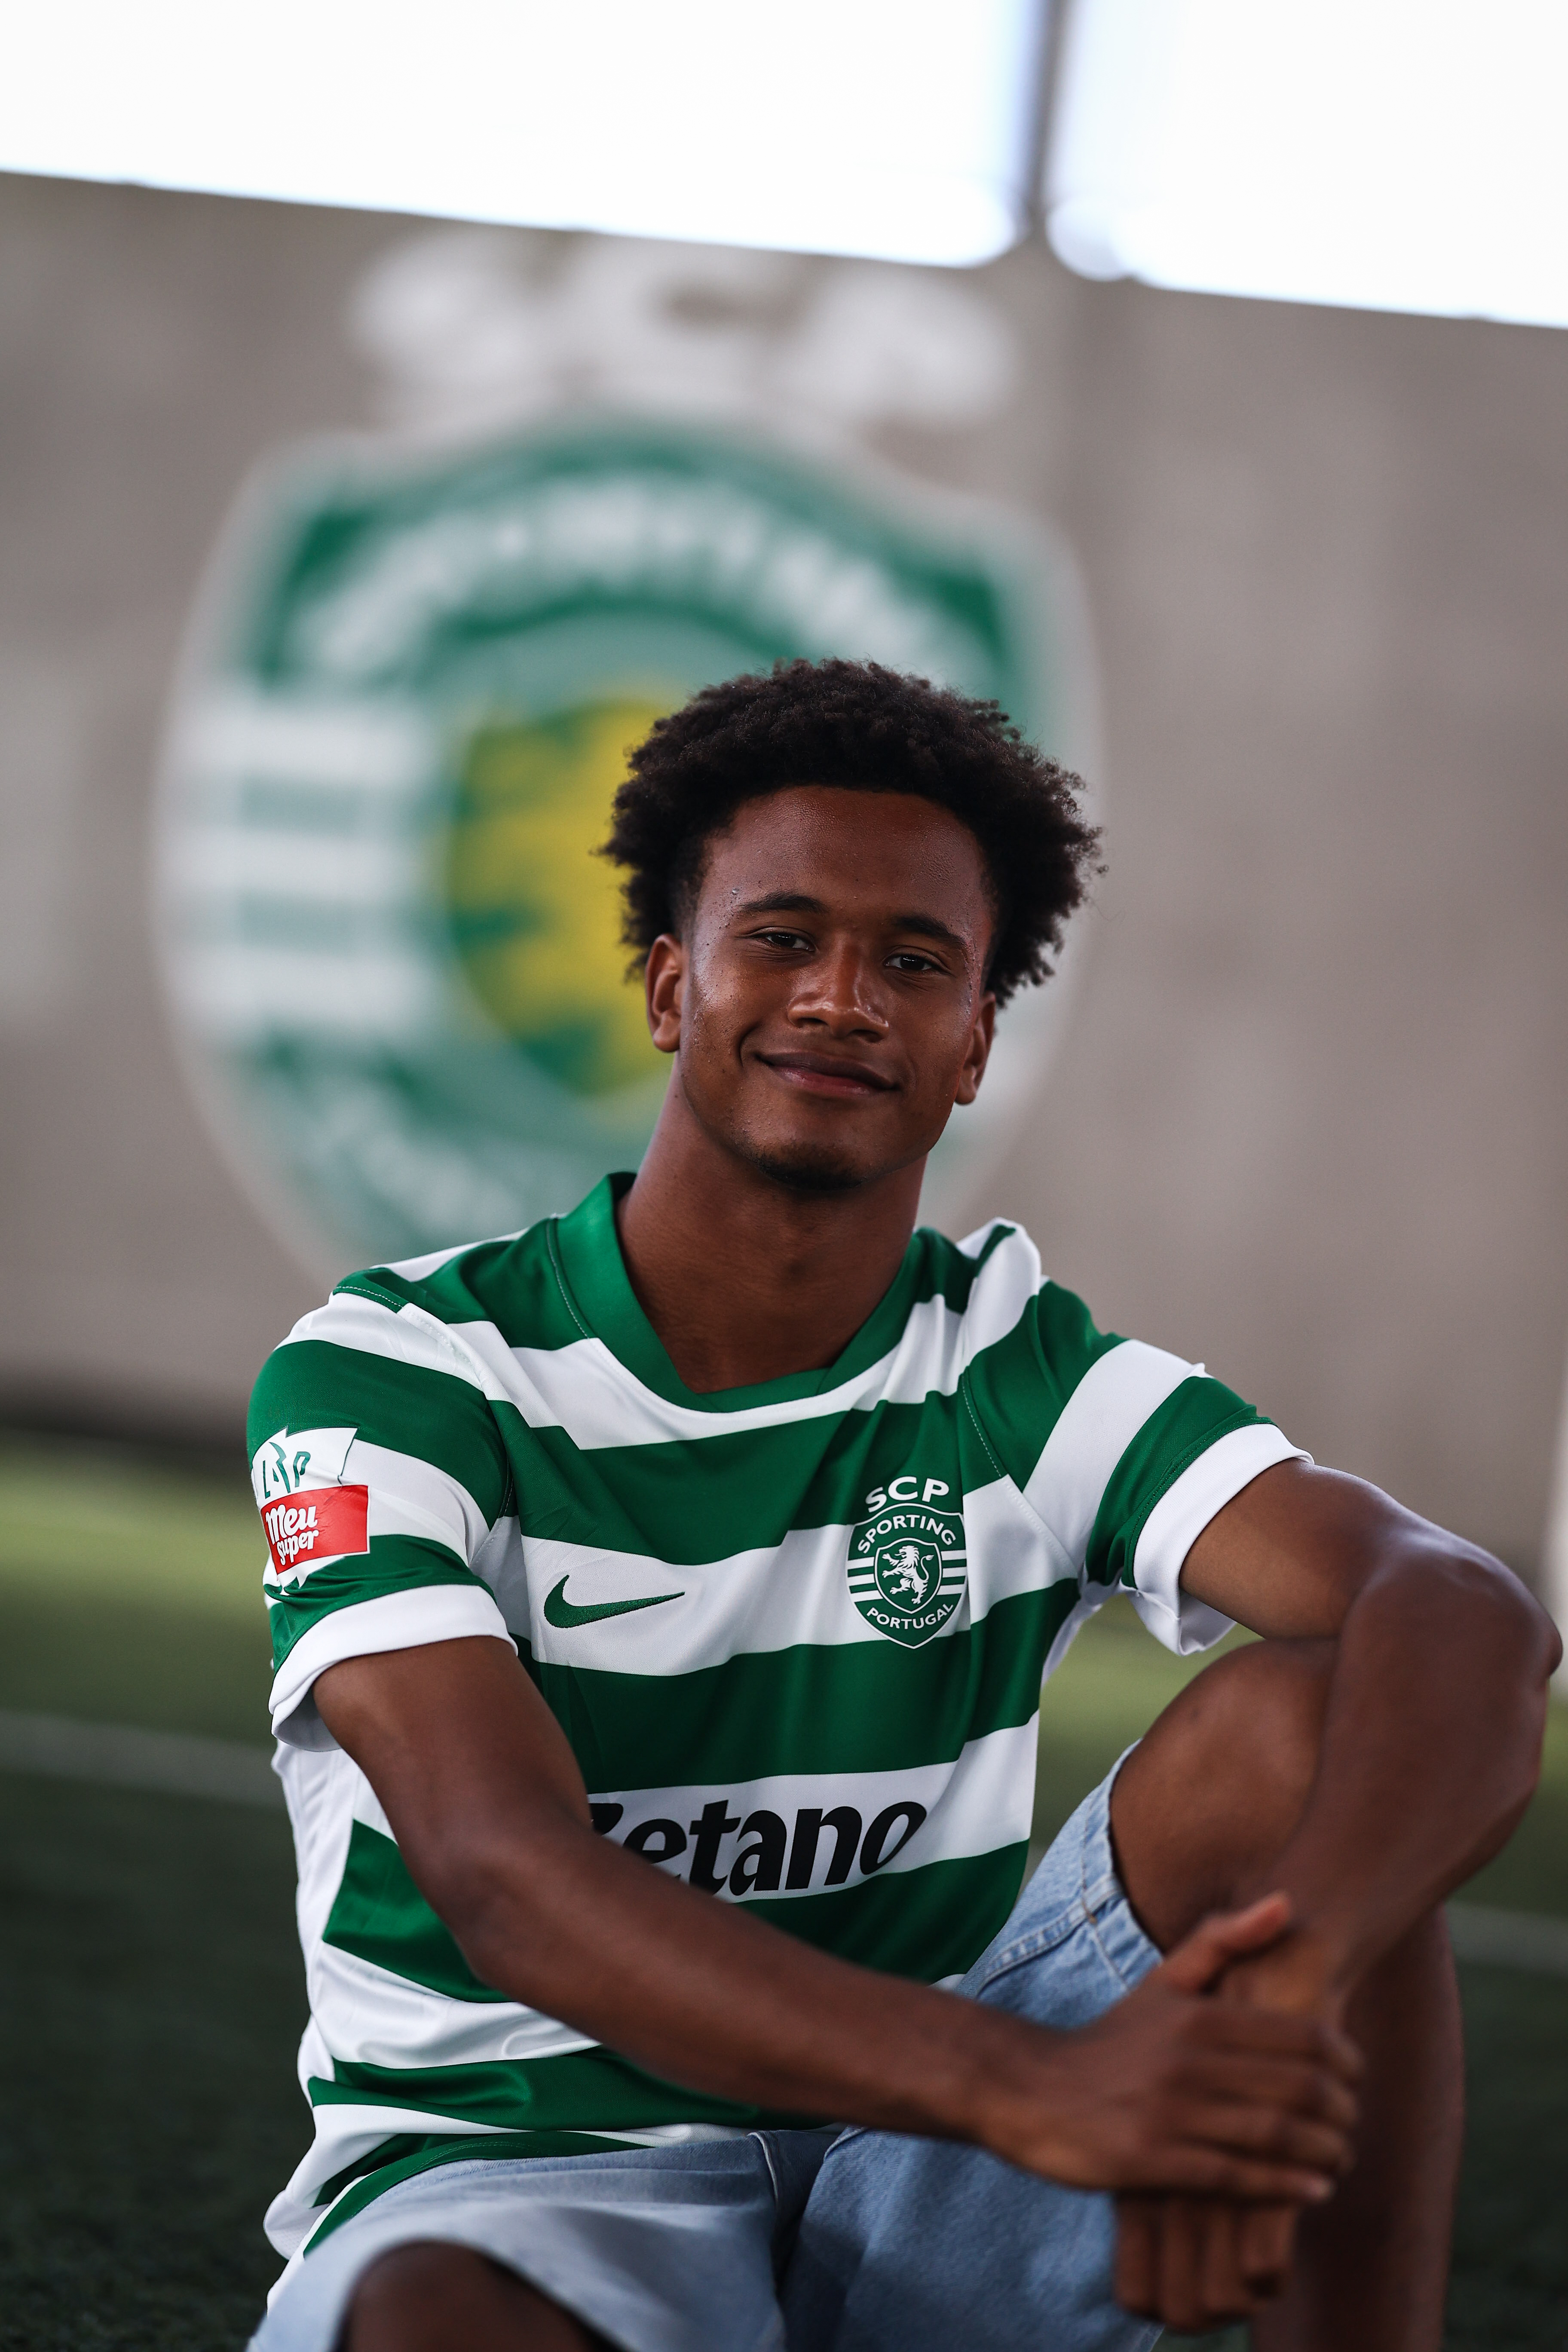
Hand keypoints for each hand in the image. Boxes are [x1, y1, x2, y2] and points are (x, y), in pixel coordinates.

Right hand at [982, 1894, 1360, 2201]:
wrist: (1031, 2089)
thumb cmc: (1111, 2039)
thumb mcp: (1162, 1981)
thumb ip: (1223, 1940)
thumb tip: (1287, 1902)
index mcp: (1197, 2015)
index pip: (1301, 2037)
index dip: (1345, 2061)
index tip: (1355, 2078)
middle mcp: (1189, 2061)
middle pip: (1298, 2088)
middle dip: (1342, 2112)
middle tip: (1352, 2123)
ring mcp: (1171, 2113)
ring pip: (1275, 2136)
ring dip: (1325, 2153)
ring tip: (1341, 2159)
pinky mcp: (1154, 2162)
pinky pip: (1237, 2178)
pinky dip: (1285, 2187)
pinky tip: (1313, 2189)